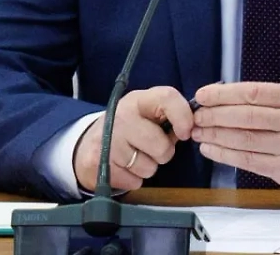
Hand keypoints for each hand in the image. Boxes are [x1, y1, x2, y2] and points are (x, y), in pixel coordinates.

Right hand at [73, 86, 195, 192]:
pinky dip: (133, 178)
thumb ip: (168, 117)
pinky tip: (123, 167)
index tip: (186, 132)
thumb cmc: (129, 128)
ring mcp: (108, 141)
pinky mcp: (98, 164)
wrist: (88, 144)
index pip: (167, 97)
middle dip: (163, 152)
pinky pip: (134, 181)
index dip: (183, 116)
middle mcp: (121, 117)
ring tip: (134, 156)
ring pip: (148, 168)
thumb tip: (191, 128)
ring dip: (147, 167)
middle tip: (152, 148)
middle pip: (161, 146)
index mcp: (138, 100)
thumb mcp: (146, 114)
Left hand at [191, 82, 279, 192]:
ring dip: (215, 136)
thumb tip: (225, 98)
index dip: (224, 94)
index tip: (203, 95)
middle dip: (215, 116)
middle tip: (195, 116)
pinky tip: (211, 149)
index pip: (254, 92)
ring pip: (244, 139)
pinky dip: (226, 155)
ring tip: (197, 132)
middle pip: (246, 116)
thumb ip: (270, 100)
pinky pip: (249, 160)